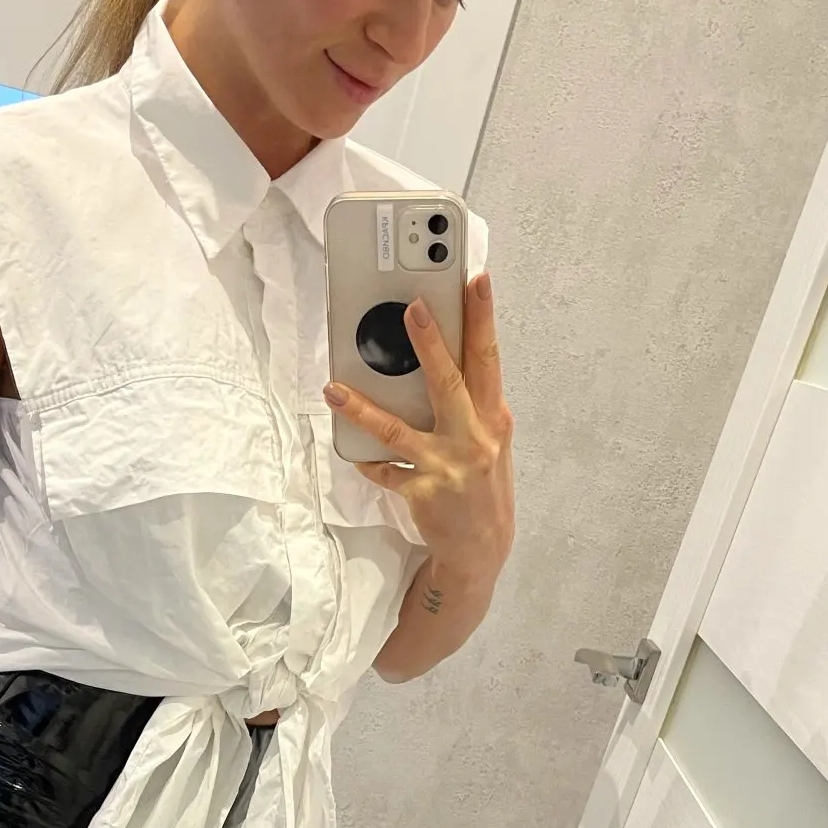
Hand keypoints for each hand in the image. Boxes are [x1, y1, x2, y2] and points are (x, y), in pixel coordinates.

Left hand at [323, 271, 514, 594]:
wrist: (483, 548)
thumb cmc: (483, 483)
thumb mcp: (490, 439)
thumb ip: (471, 403)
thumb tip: (438, 360)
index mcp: (493, 417)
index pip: (488, 358)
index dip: (483, 317)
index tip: (477, 280)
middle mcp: (474, 438)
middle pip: (450, 382)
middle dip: (431, 344)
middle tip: (412, 307)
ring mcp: (447, 466)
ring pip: (400, 430)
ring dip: (363, 408)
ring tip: (334, 389)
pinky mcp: (423, 492)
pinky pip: (384, 470)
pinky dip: (366, 459)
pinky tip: (348, 446)